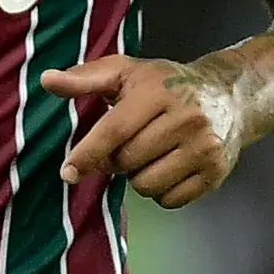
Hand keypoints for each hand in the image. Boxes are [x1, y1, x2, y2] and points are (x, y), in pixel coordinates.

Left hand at [38, 54, 243, 208]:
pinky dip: (162, 190)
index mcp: (159, 91)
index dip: (87, 153)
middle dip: (118, 159)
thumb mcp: (127, 73)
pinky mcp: (215, 172)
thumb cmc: (166, 84)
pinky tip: (170, 165)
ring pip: (147, 185)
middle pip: (127, 162)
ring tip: (152, 152)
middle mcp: (186, 118)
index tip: (67, 172)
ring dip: (139, 176)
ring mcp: (204, 147)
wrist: (228, 94)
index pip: (115, 130)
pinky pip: (169, 200)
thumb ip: (85, 78)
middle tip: (130, 142)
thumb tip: (46, 80)